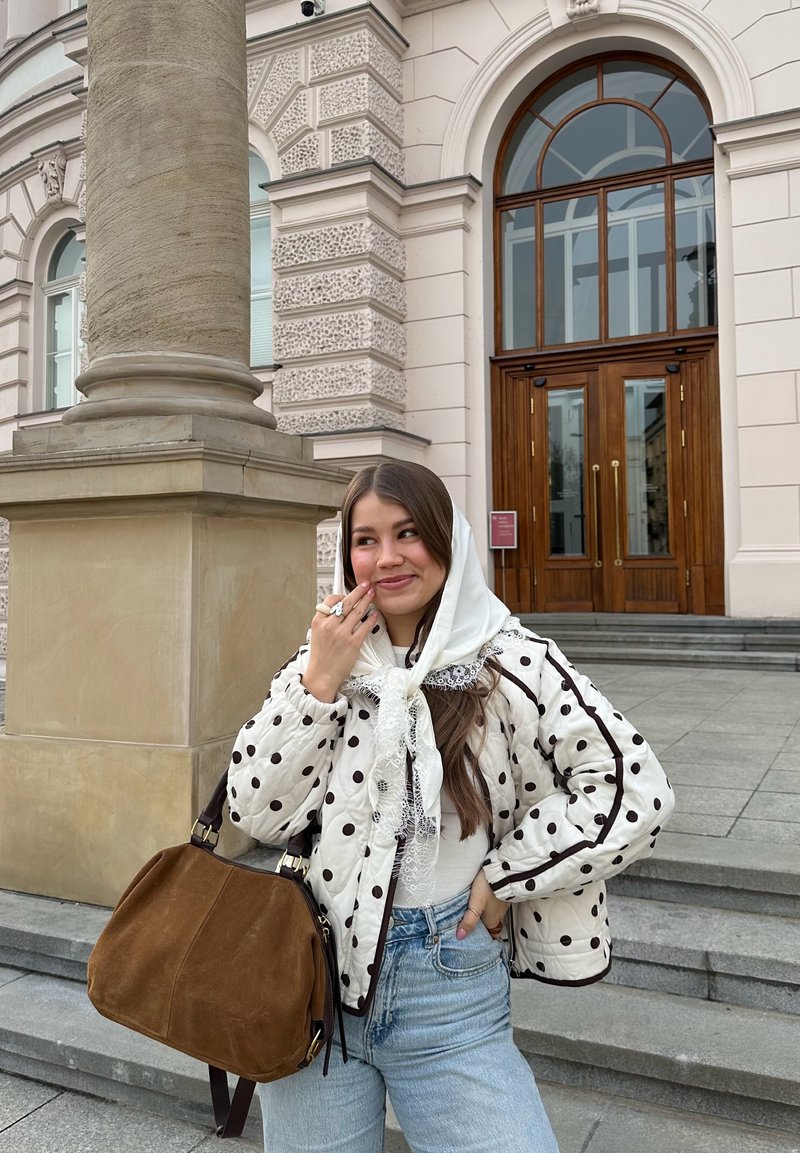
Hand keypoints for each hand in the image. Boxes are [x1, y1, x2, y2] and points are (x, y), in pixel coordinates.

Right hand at [301, 583, 377, 701]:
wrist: (322, 675)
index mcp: (319, 622)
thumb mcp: (317, 634)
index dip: (341, 594)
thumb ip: (326, 620)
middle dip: (358, 591)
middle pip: (346, 602)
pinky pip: (365, 627)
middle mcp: (330, 626)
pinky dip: (371, 619)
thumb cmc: (321, 656)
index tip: (349, 592)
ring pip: (357, 612)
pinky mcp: (353, 643)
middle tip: (366, 584)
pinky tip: (375, 614)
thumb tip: (339, 608)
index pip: (330, 600)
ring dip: (367, 601)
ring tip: (372, 594)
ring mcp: (342, 634)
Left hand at [456, 871, 508, 939]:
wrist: (502, 871)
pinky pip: (494, 905)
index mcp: (493, 921)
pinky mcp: (501, 894)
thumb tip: (460, 937)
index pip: (492, 935)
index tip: (477, 941)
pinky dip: (487, 906)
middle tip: (471, 928)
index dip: (485, 939)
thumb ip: (469, 921)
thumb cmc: (488, 889)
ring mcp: (501, 905)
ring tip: (472, 915)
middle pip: (491, 925)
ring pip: (492, 914)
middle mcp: (499, 915)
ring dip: (484, 916)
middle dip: (482, 927)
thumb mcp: (475, 905)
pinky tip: (480, 902)